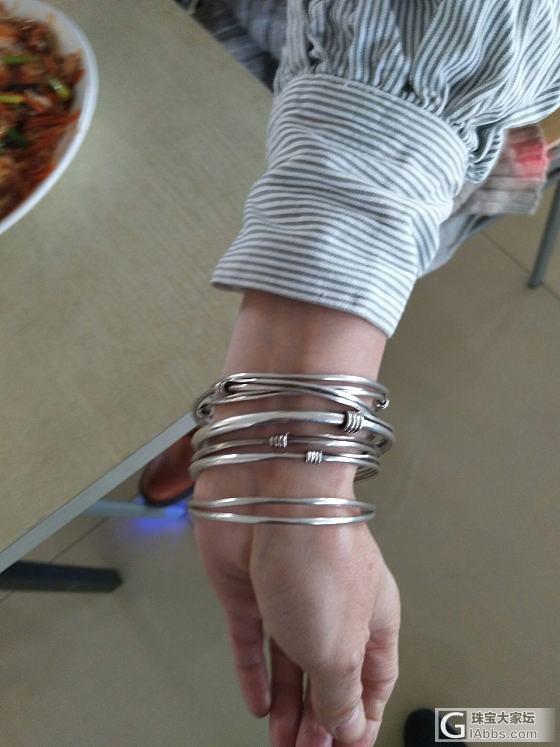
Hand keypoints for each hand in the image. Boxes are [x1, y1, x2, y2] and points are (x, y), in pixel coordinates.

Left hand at [192, 463, 399, 746]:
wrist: (269, 496)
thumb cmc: (318, 553)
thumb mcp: (339, 646)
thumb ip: (340, 693)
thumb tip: (348, 727)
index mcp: (372, 616)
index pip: (375, 678)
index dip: (364, 717)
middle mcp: (332, 605)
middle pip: (329, 674)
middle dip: (321, 719)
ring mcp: (288, 597)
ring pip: (290, 664)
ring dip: (289, 706)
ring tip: (283, 743)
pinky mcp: (249, 591)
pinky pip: (252, 643)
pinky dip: (254, 674)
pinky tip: (256, 702)